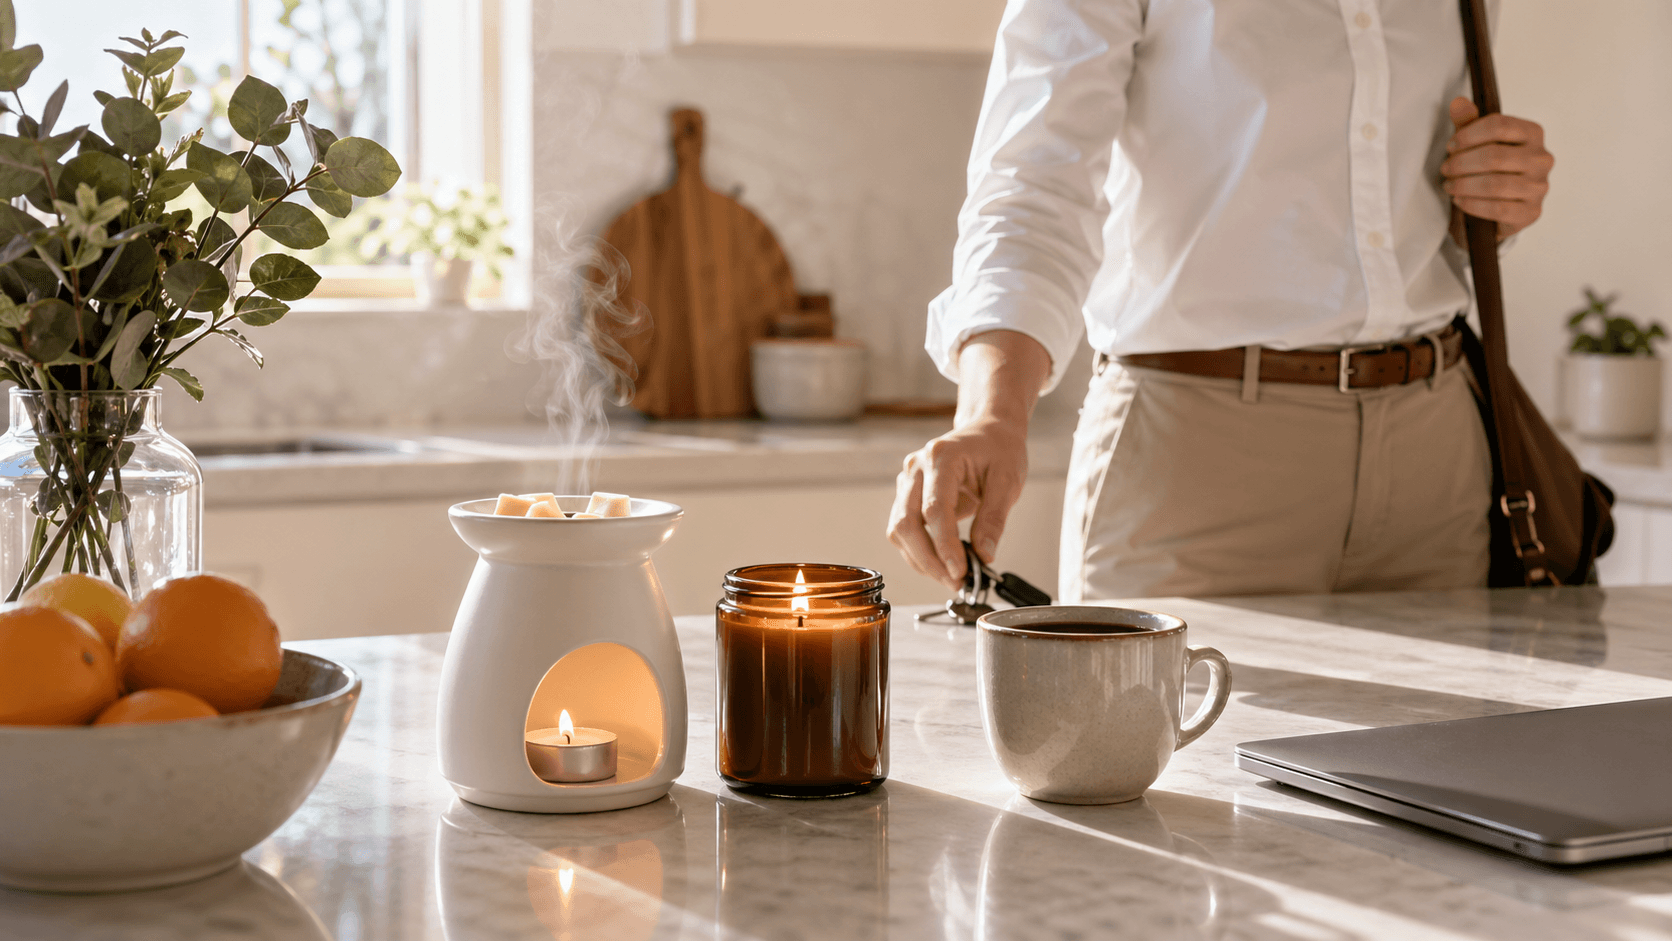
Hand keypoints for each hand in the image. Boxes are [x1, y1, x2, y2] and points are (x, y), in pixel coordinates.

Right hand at [886, 330, 1048, 589]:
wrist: (988, 431)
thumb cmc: (999, 450)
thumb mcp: (1008, 481)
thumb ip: (994, 519)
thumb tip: (984, 556)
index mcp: (941, 457)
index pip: (935, 510)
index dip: (945, 546)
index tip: (961, 572)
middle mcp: (916, 468)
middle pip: (907, 523)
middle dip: (929, 559)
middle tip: (956, 582)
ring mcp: (907, 480)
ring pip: (899, 530)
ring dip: (921, 560)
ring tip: (950, 577)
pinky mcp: (906, 495)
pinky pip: (903, 529)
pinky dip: (918, 551)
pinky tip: (941, 562)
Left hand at [1442, 96, 1553, 240]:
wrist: (1501, 205)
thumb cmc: (1489, 167)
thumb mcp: (1477, 141)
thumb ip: (1468, 122)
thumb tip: (1458, 102)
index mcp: (1532, 133)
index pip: (1499, 125)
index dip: (1468, 135)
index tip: (1450, 145)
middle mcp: (1542, 158)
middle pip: (1494, 156)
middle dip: (1462, 163)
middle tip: (1445, 169)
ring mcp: (1539, 186)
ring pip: (1495, 184)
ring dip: (1464, 185)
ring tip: (1449, 186)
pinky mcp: (1532, 212)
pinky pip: (1498, 208)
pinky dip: (1473, 204)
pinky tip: (1459, 200)